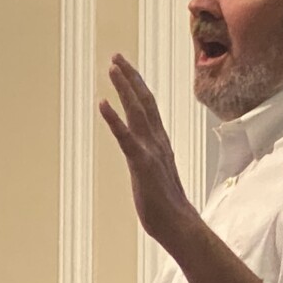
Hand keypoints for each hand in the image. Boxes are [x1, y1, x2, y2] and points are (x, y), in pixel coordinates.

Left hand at [100, 52, 199, 251]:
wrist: (179, 225)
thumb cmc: (166, 205)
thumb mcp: (156, 175)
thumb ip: (151, 160)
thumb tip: (144, 156)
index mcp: (160, 142)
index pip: (149, 107)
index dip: (137, 86)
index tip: (125, 68)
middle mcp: (157, 141)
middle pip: (144, 101)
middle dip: (130, 77)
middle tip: (116, 57)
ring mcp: (151, 151)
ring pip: (137, 111)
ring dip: (124, 88)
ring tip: (112, 68)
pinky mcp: (142, 164)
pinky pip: (126, 137)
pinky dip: (114, 119)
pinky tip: (102, 103)